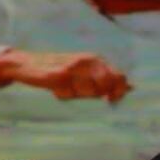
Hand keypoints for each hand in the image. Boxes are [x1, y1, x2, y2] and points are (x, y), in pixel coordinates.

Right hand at [0, 49, 131, 102]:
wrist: (28, 64)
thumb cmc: (59, 71)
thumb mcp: (84, 72)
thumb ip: (104, 79)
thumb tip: (131, 88)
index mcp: (95, 59)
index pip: (118, 77)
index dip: (118, 91)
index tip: (110, 100)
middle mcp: (86, 60)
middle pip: (106, 86)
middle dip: (97, 94)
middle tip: (80, 91)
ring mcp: (73, 67)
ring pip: (88, 92)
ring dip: (77, 94)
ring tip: (66, 87)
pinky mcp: (59, 75)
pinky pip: (70, 93)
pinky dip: (65, 94)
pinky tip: (57, 88)